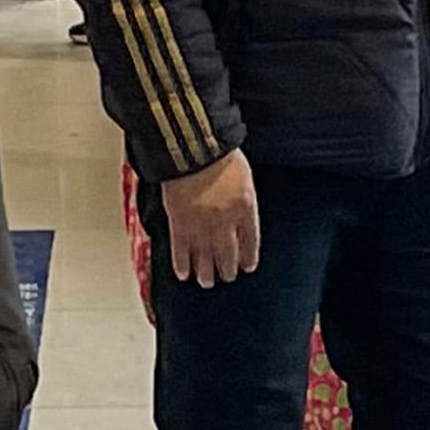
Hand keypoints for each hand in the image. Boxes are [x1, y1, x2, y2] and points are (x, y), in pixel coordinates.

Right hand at [158, 152, 261, 287]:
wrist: (195, 148)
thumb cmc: (219, 154)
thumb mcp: (243, 175)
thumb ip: (242, 196)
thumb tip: (240, 209)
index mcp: (245, 208)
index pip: (250, 241)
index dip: (248, 256)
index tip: (247, 267)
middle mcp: (225, 221)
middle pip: (228, 254)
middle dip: (228, 270)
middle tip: (227, 277)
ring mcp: (202, 224)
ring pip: (205, 258)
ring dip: (206, 273)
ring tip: (206, 282)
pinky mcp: (179, 223)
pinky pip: (181, 250)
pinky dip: (182, 264)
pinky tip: (183, 274)